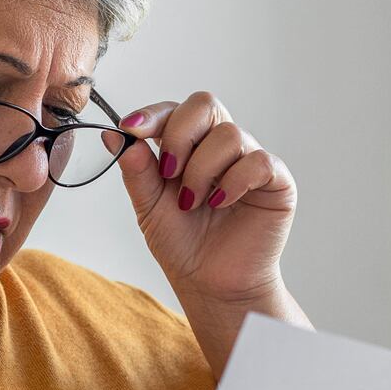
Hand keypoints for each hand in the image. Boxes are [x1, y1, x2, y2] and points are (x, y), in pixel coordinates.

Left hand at [105, 92, 296, 304]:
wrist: (210, 284)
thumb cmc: (183, 245)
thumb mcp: (149, 206)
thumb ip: (136, 170)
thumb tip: (114, 134)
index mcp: (190, 146)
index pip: (175, 111)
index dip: (153, 115)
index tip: (131, 130)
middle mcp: (220, 147)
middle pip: (205, 105)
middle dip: (179, 134)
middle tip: (168, 172)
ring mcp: (250, 160)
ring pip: (229, 135)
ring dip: (202, 170)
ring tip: (191, 203)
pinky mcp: (276, 181)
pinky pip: (259, 161)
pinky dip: (234, 182)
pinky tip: (220, 204)